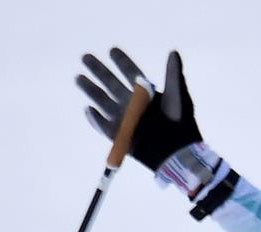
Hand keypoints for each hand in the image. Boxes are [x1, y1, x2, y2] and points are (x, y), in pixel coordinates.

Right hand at [76, 47, 202, 171]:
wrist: (179, 152)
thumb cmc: (181, 123)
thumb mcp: (178, 96)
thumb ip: (173, 75)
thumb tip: (174, 52)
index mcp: (145, 93)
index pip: (130, 73)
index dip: (121, 61)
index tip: (112, 50)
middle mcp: (132, 104)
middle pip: (111, 83)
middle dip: (98, 70)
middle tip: (85, 57)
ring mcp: (124, 119)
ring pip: (103, 101)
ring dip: (91, 90)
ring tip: (79, 78)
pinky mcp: (120, 137)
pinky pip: (104, 126)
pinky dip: (96, 119)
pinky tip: (88, 109)